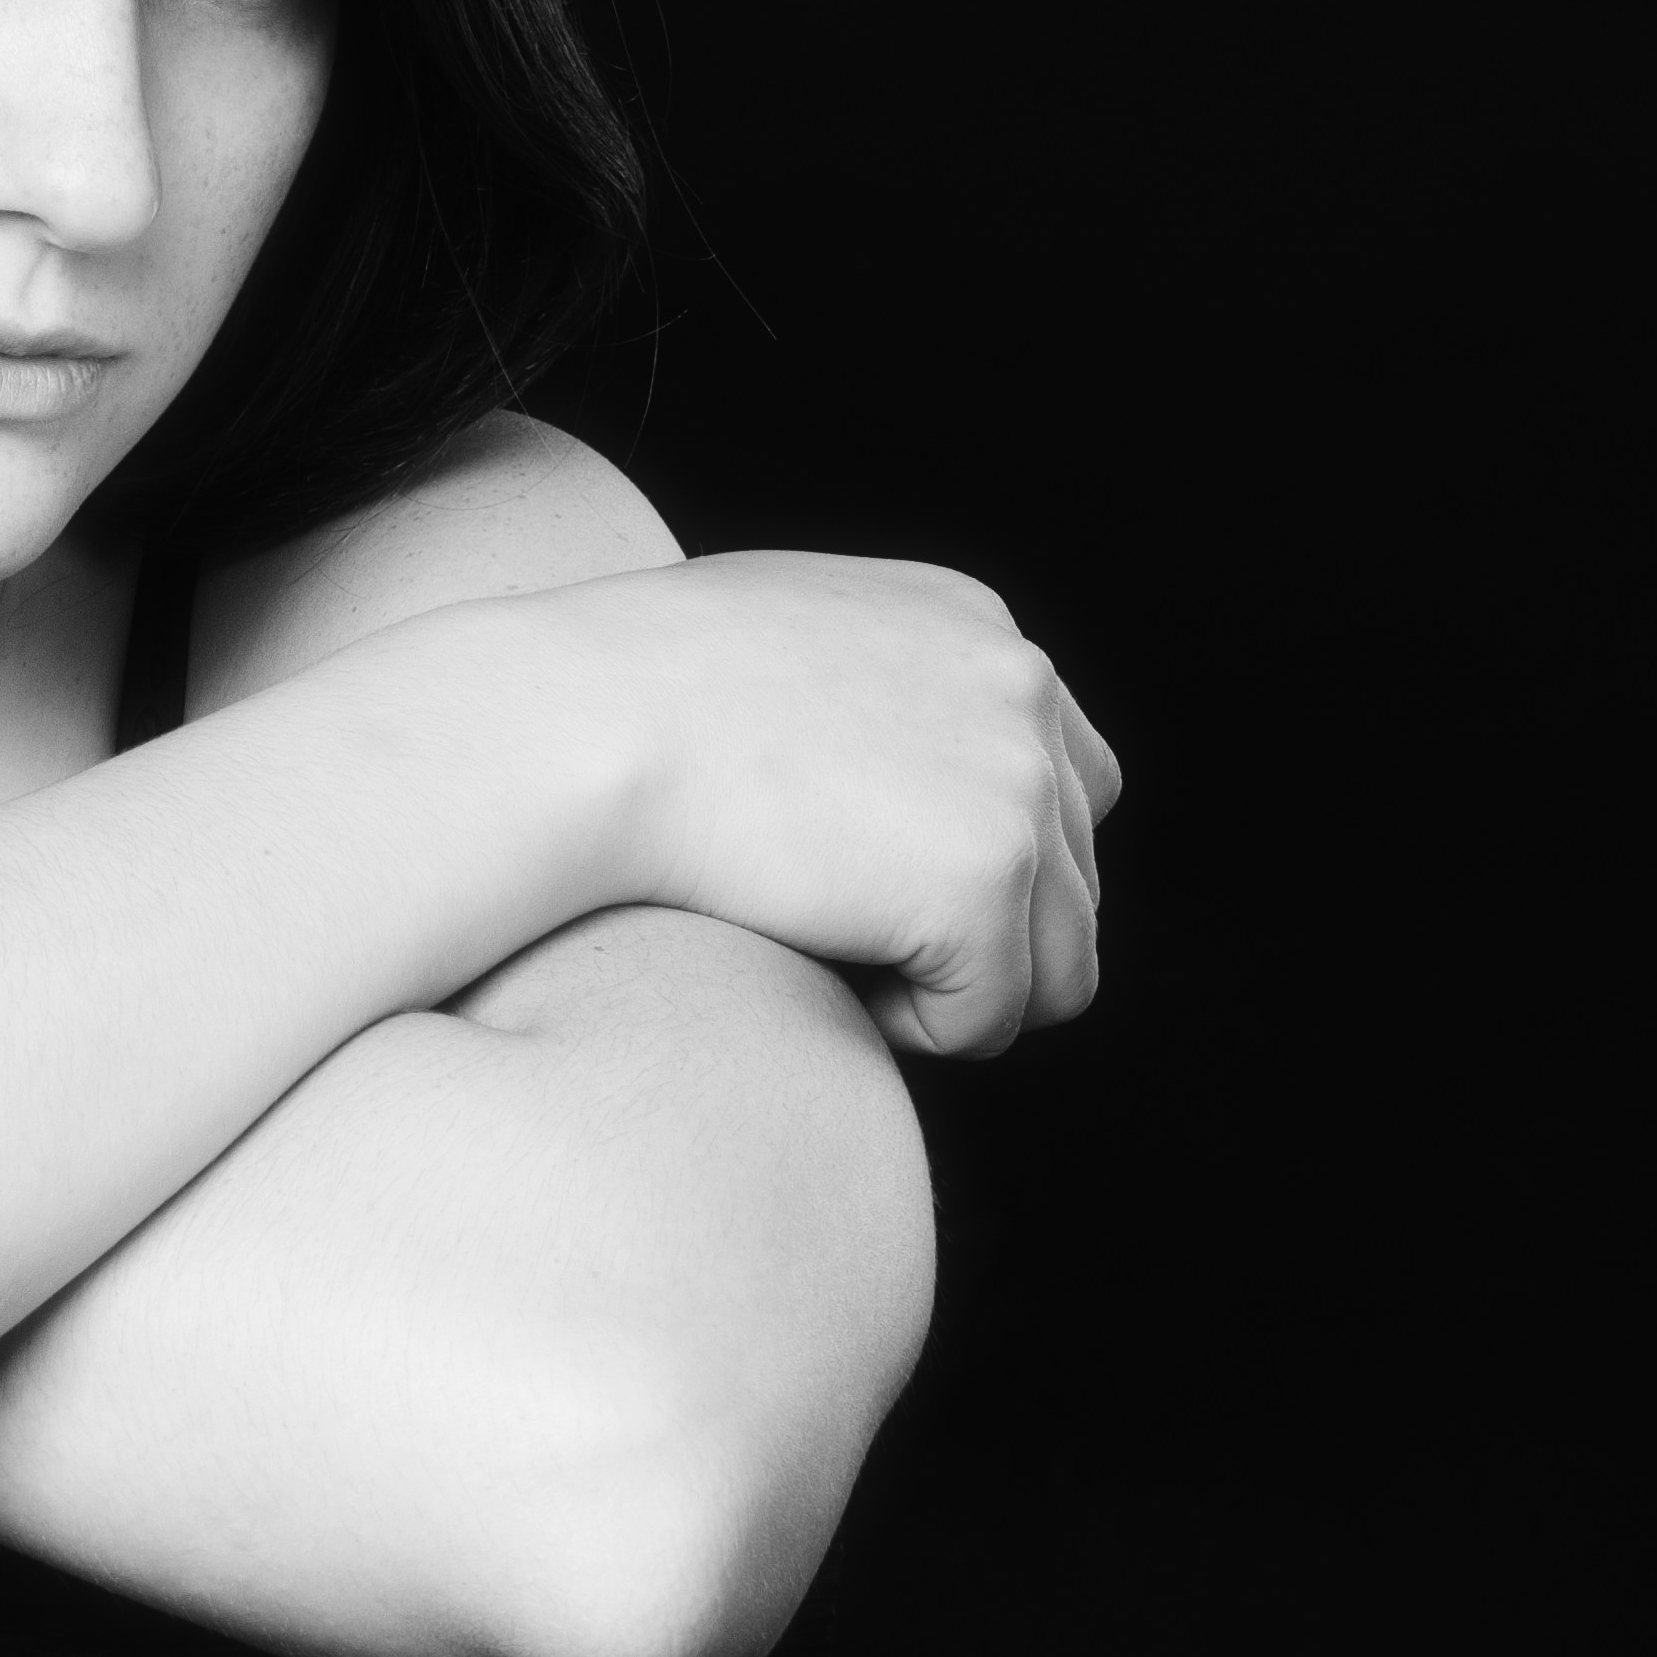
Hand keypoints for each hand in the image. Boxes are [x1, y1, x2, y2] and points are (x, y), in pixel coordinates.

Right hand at [478, 552, 1116, 1055]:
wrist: (579, 722)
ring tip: (835, 954)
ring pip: (1058, 967)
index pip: (1072, 783)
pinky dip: (913, 1028)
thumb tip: (899, 783)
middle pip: (1078, 881)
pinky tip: (819, 966)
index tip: (877, 885)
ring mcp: (1017, 782)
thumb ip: (876, 686)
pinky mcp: (986, 879)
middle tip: (848, 934)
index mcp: (979, 628)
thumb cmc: (626, 692)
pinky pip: (988, 1019)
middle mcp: (1022, 687)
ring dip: (954, 988)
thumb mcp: (784, 638)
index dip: (986, 865)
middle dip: (977, 936)